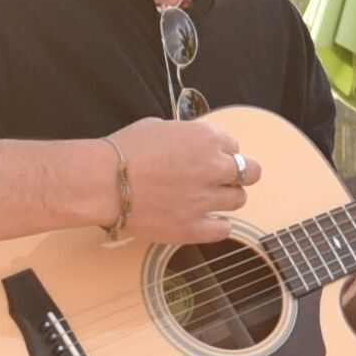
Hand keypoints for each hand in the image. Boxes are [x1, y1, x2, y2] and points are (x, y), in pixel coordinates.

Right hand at [105, 117, 262, 245]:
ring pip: (239, 200)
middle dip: (240, 174)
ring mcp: (206, 199)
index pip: (234, 145)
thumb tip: (191, 144)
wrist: (104, 181)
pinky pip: (224, 229)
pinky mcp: (193, 227)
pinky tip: (208, 221)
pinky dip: (219, 225)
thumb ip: (186, 136)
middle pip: (251, 172)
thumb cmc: (125, 150)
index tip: (208, 158)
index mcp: (206, 139)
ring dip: (227, 198)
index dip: (221, 152)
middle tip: (223, 178)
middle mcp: (214, 168)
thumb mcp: (159, 127)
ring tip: (208, 199)